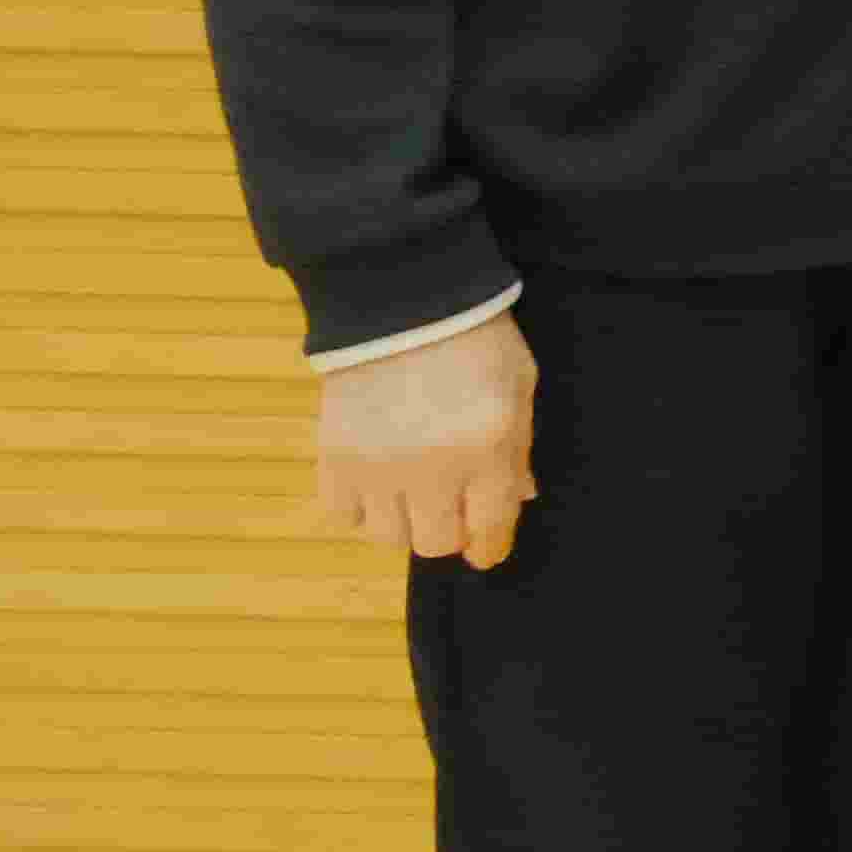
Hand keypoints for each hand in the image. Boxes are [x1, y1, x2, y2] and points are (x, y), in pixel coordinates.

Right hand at [311, 317, 536, 564]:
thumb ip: (518, 450)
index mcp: (486, 448)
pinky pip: (344, 515)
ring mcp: (376, 465)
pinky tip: (376, 482)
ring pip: (388, 536)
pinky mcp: (333, 455)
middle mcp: (429, 467)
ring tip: (412, 491)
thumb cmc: (474, 339)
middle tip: (451, 510)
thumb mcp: (518, 387)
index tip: (486, 551)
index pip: (490, 528)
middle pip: (436, 542)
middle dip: (450, 532)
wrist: (404, 301)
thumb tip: (517, 500)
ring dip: (404, 522)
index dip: (490, 547)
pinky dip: (361, 508)